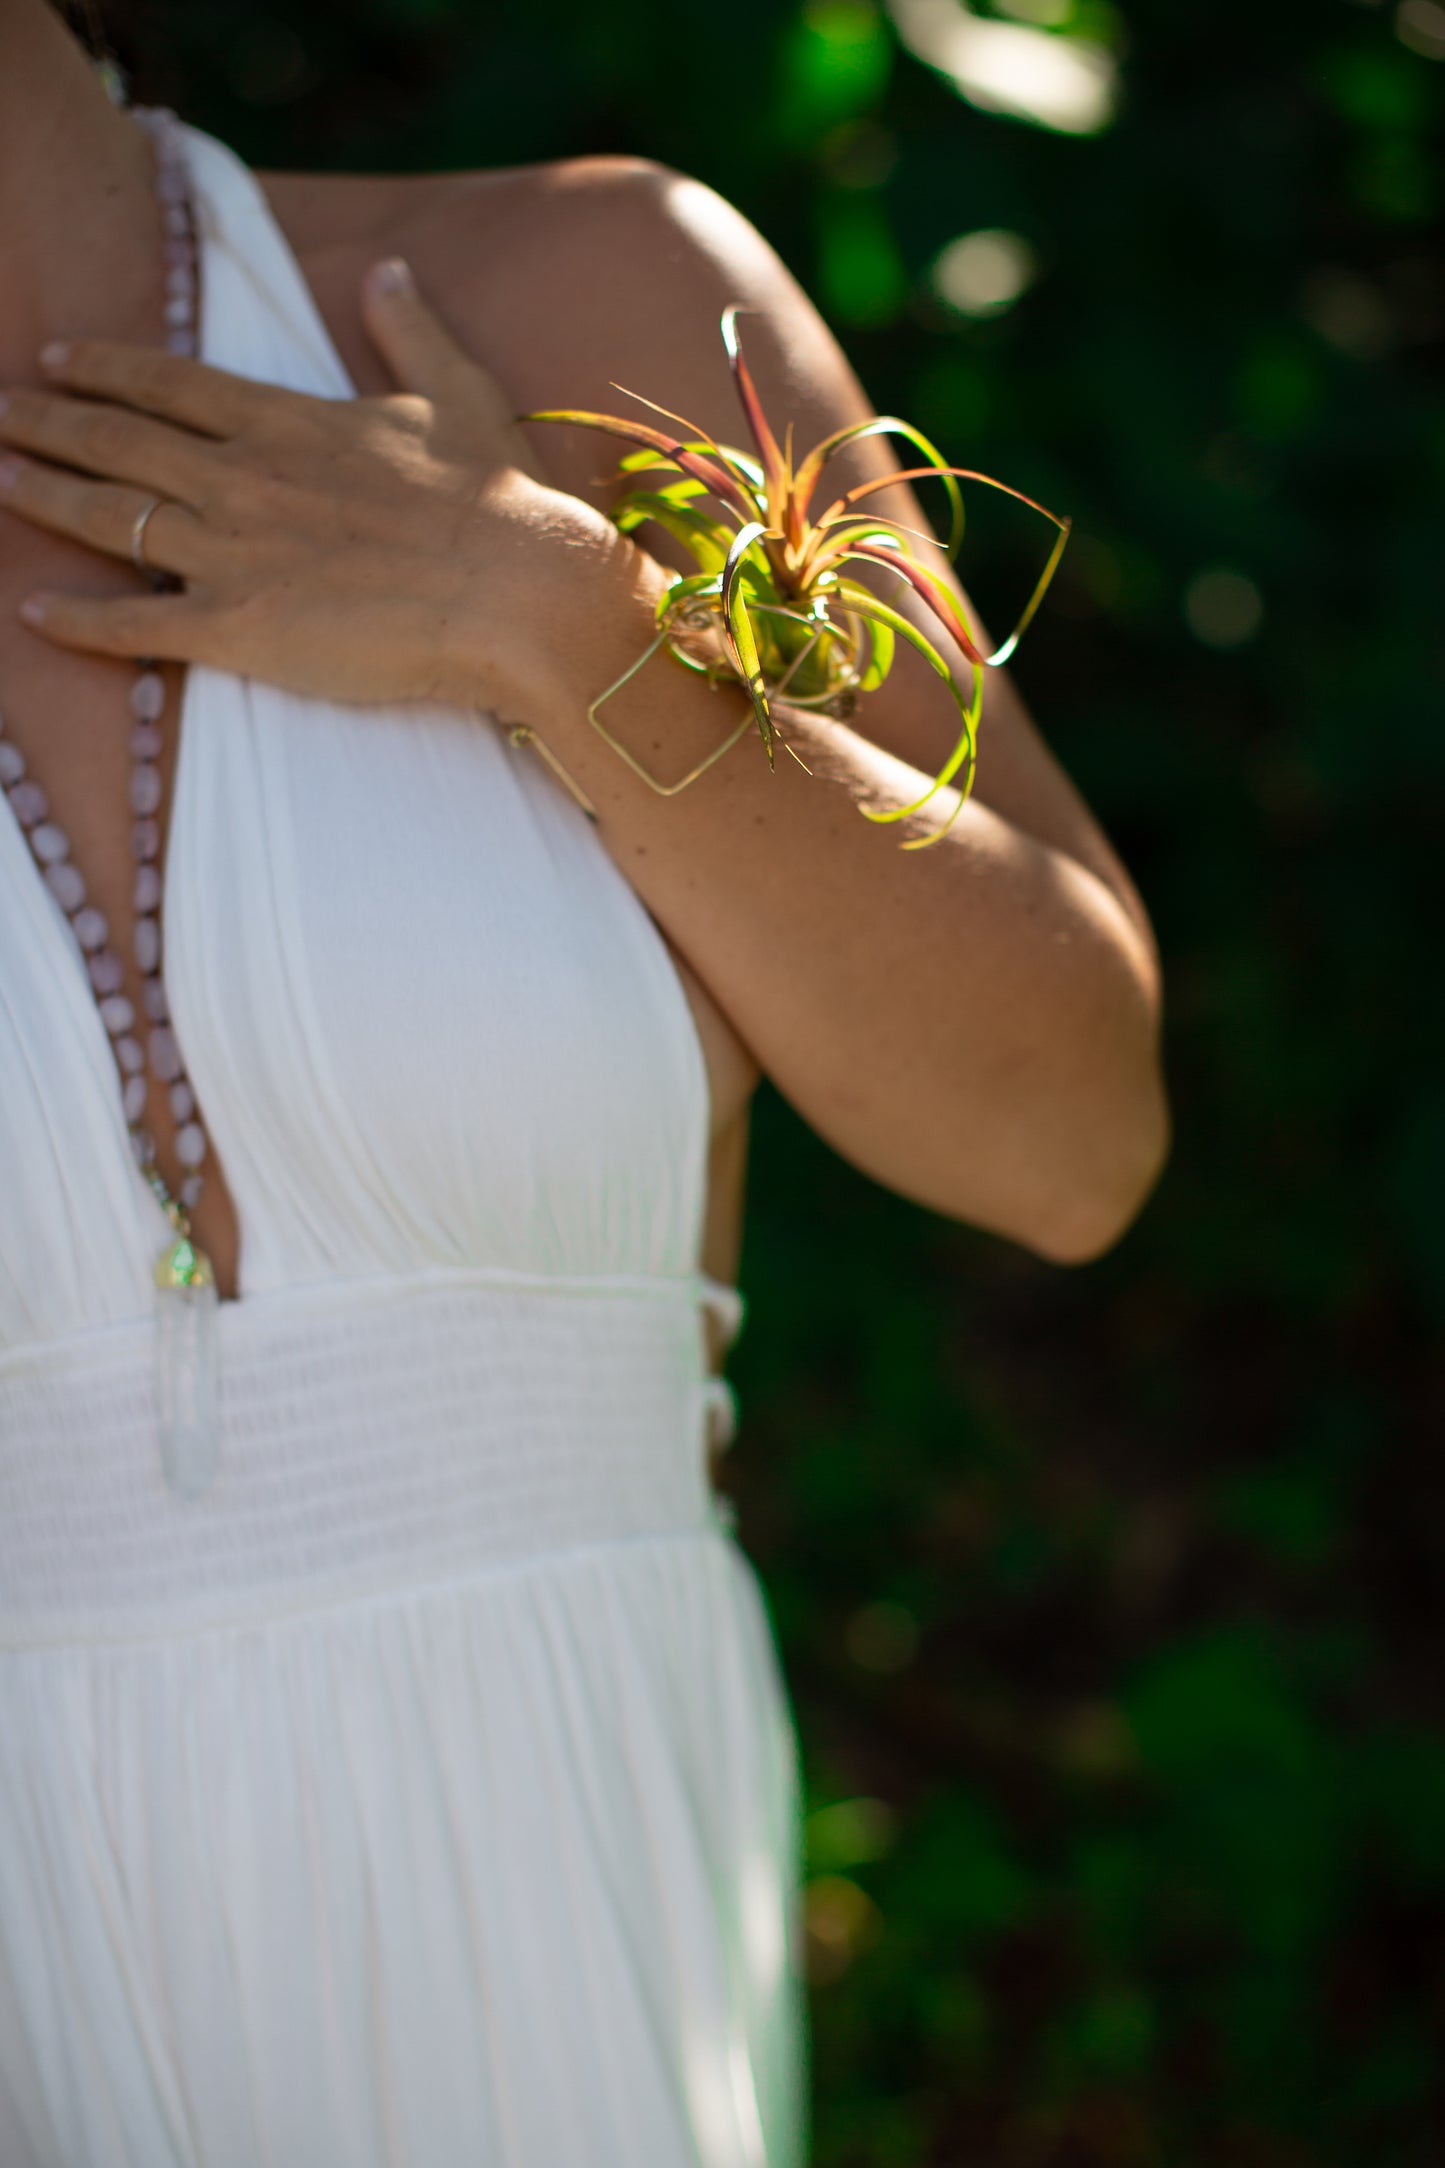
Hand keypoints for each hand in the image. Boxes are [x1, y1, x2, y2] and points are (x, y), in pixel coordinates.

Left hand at [0, 259, 620, 716]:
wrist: (519, 591)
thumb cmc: (499, 499)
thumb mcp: (458, 392)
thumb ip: (410, 329)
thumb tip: (387, 271)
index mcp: (287, 419)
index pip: (167, 383)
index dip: (102, 367)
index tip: (55, 358)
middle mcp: (241, 477)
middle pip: (116, 440)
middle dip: (45, 423)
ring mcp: (232, 552)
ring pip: (108, 517)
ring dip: (43, 496)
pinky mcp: (238, 629)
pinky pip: (135, 623)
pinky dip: (78, 621)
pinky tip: (31, 613)